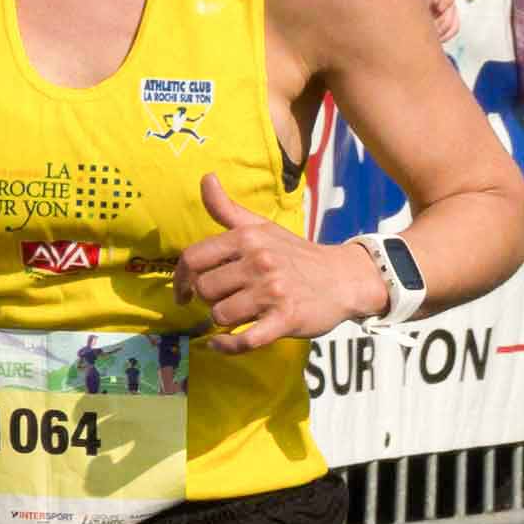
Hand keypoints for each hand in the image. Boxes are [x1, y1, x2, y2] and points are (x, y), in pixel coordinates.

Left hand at [179, 170, 378, 352]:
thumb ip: (228, 208)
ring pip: (221, 315)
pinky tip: (220, 343)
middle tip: (223, 300)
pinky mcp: (285, 320)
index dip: (180, 278)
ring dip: (222, 321)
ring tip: (236, 316)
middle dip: (208, 300)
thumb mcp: (262, 227)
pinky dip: (227, 346)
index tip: (183, 292)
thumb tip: (206, 177)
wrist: (343, 278)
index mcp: (248, 238)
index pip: (194, 258)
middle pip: (205, 289)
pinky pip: (245, 340)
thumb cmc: (295, 253)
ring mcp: (272, 292)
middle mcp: (259, 262)